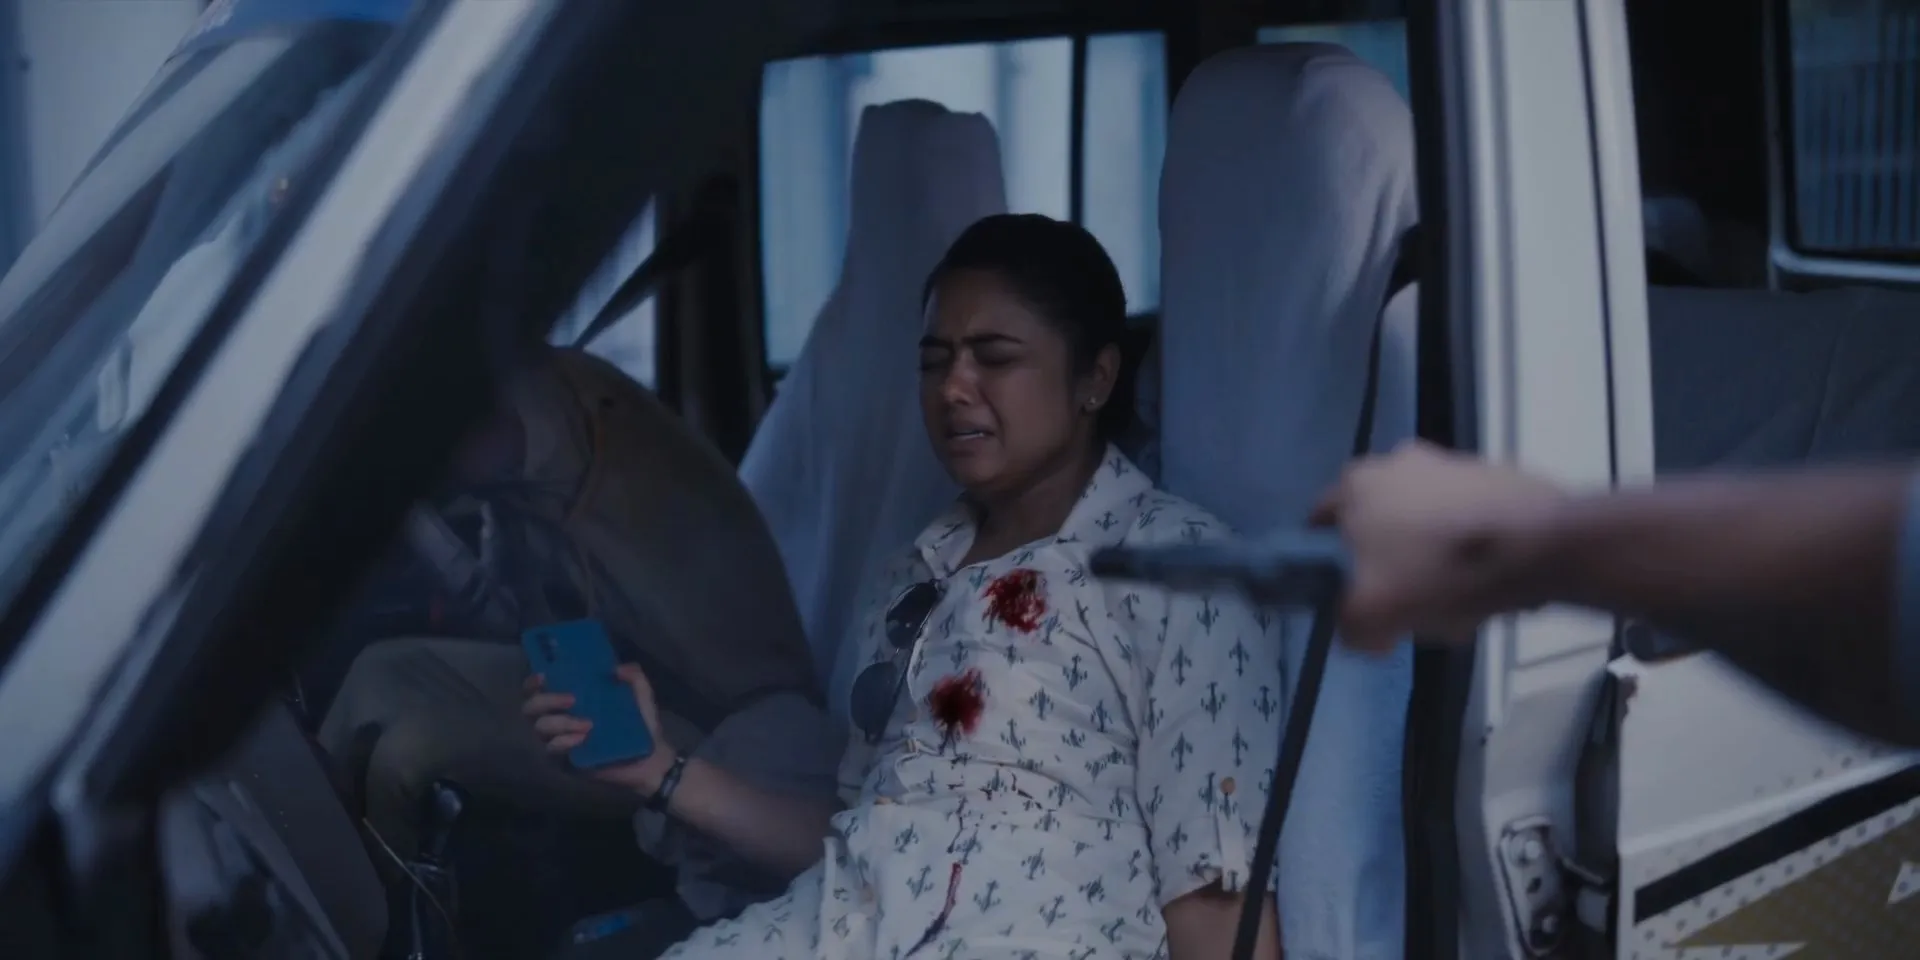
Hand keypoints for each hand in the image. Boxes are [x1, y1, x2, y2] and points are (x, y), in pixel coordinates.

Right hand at [522, 663, 678, 794]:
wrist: (651, 758)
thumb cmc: (640, 725)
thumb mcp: (641, 695)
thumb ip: (634, 676)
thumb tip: (616, 668)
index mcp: (570, 700)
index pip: (538, 688)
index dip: (533, 681)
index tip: (544, 675)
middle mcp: (558, 717)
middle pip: (531, 707)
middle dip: (547, 700)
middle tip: (572, 699)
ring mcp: (559, 740)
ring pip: (540, 727)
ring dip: (560, 722)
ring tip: (588, 725)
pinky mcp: (564, 761)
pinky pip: (551, 750)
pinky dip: (563, 742)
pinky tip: (581, 740)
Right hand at [1310, 440, 1568, 650]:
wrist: (1540, 544)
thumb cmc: (1441, 572)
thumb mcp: (1374, 615)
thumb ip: (1349, 627)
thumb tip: (1361, 633)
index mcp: (1354, 482)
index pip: (1320, 528)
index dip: (1332, 569)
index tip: (1355, 597)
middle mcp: (1394, 459)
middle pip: (1375, 527)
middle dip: (1387, 564)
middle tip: (1407, 602)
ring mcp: (1447, 462)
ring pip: (1422, 525)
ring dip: (1431, 558)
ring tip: (1456, 599)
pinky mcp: (1492, 474)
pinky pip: (1464, 520)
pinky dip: (1468, 548)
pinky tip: (1486, 581)